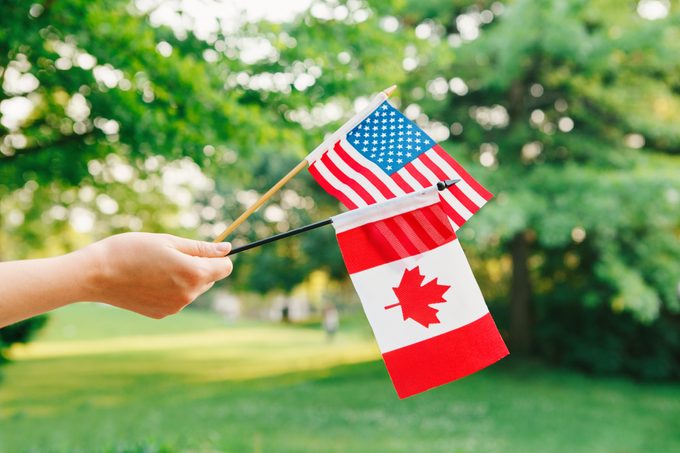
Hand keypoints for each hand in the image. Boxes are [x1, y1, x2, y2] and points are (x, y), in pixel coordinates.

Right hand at [80, 233, 232, 318]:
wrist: (96, 274)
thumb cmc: (132, 250)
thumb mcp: (169, 242)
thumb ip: (201, 248)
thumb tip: (227, 249)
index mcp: (194, 274)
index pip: (225, 267)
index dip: (216, 256)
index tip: (200, 249)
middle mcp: (188, 295)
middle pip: (209, 279)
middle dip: (199, 266)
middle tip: (171, 255)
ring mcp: (175, 307)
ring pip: (193, 289)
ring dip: (184, 277)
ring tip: (157, 267)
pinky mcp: (161, 314)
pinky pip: (177, 298)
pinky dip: (170, 289)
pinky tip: (148, 280)